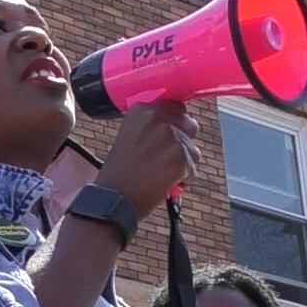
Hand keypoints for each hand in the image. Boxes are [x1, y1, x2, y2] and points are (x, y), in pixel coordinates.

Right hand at [94, 101, 199, 217]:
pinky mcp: (181, 157)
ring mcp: (171, 137)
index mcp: (141, 110)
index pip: (174, 107)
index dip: (174, 125)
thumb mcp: (129, 137)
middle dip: (183, 141)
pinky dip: (183, 179)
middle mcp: (157, 118)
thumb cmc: (119, 174)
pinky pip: (192, 168)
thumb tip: (175, 128)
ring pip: (192, 150)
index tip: (167, 138)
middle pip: (189, 124)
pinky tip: (164, 184)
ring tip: (160, 175)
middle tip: (166, 159)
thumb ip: (151, 128)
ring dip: (182, 164)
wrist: (113, 199)